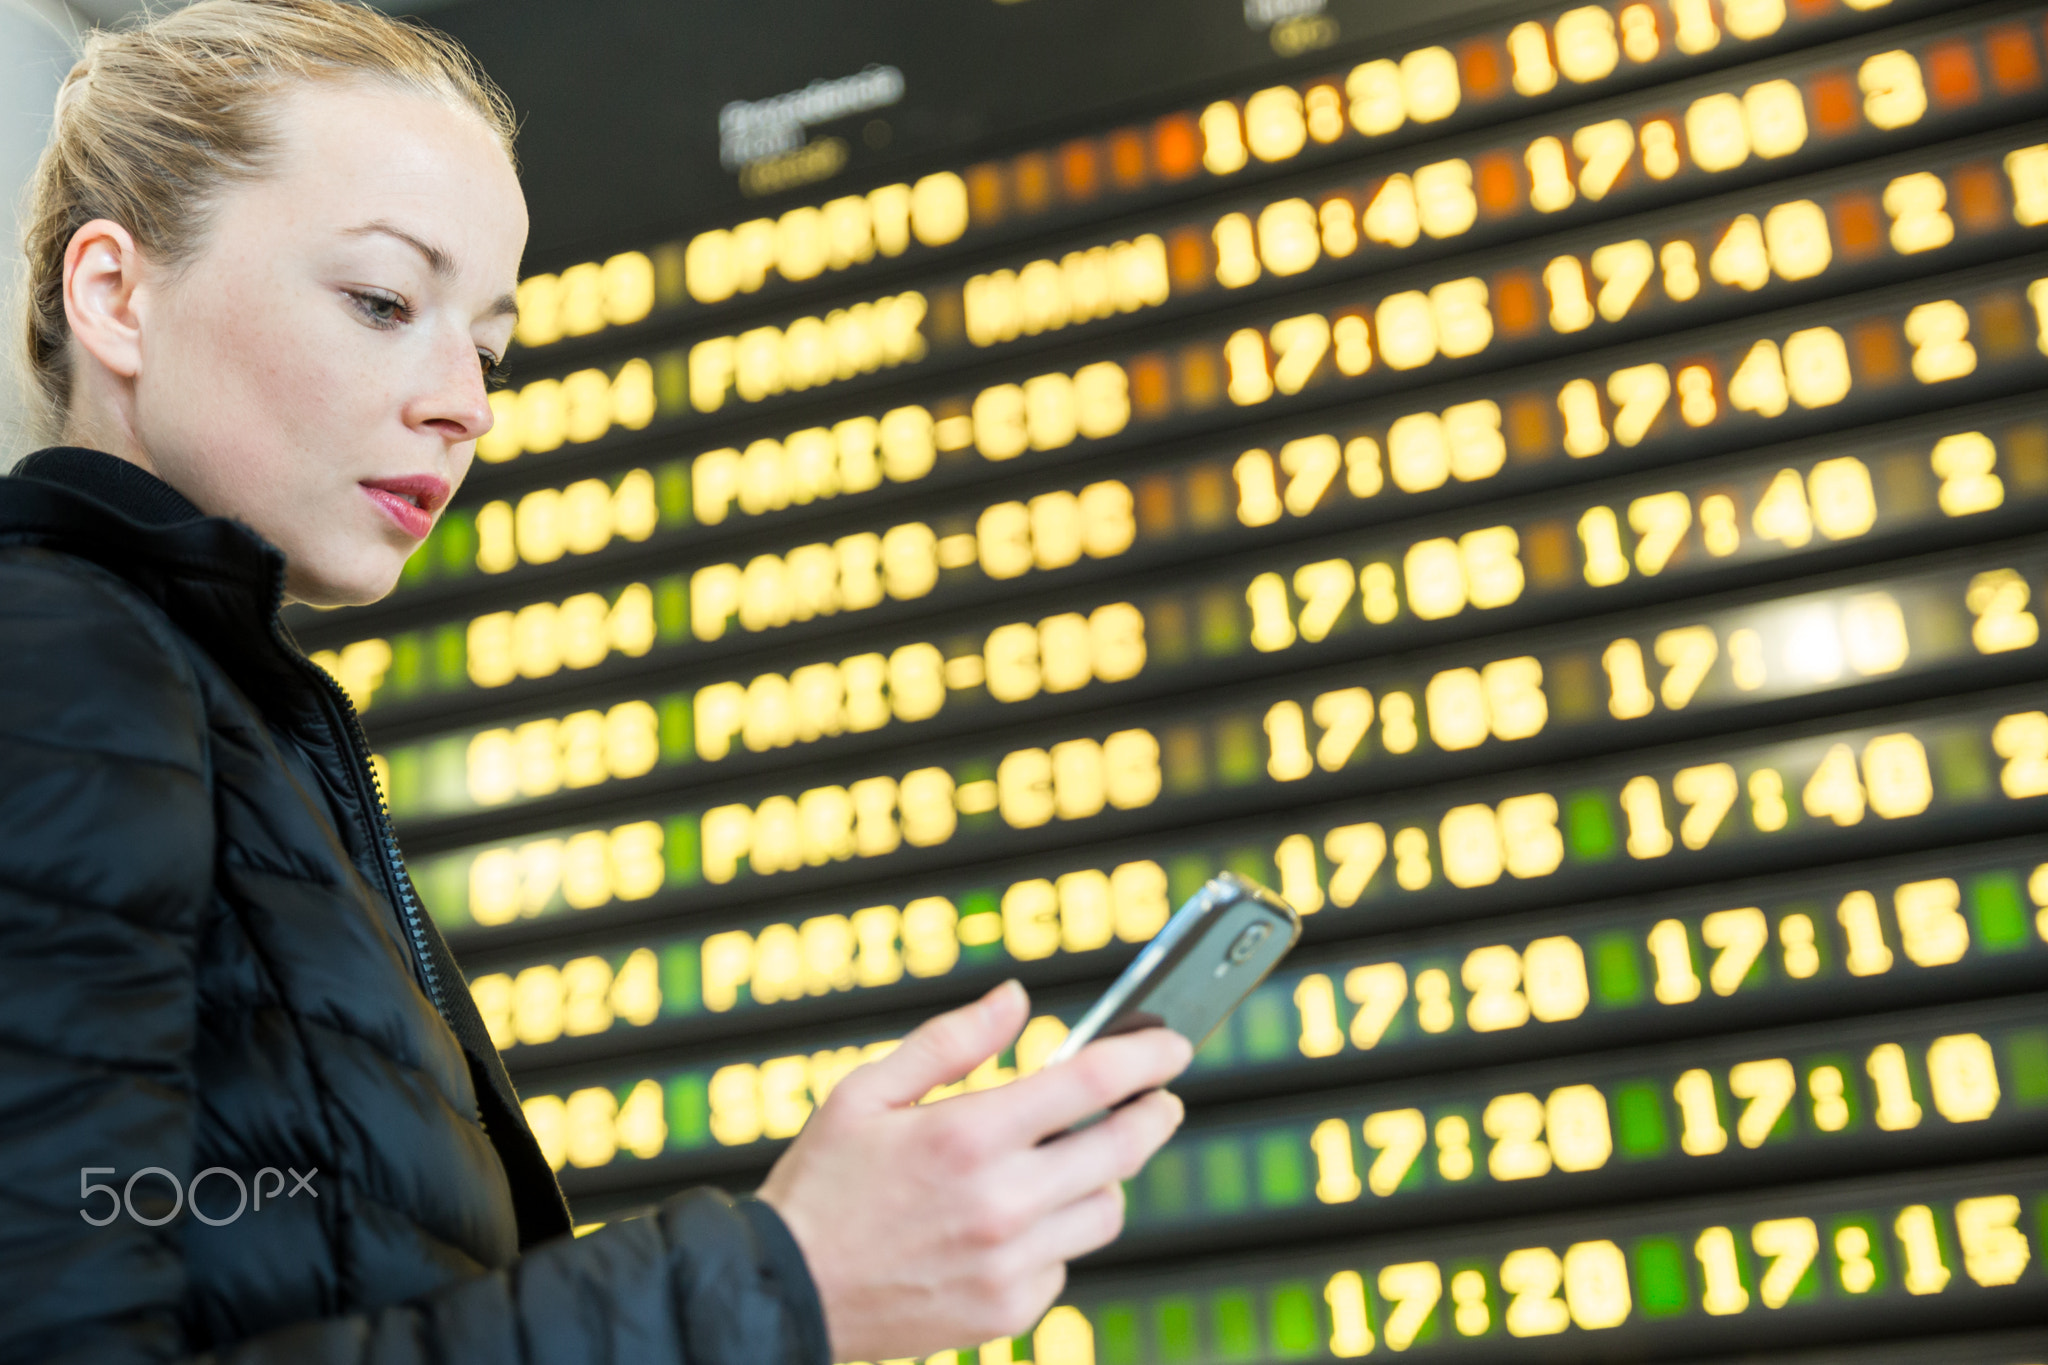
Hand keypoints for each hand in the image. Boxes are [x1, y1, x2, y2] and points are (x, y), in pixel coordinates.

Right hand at [757, 980, 1191, 1361]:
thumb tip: (1017, 999)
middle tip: (1158, 1099)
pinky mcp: (1009, 1308)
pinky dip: (1056, 1237)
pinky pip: (1067, 1263)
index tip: (1172, 1045)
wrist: (787, 1294)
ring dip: (1101, 1178)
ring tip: (1069, 1161)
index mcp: (966, 1135)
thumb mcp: (866, 1092)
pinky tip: (1016, 1222)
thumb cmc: (823, 1186)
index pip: (1090, 1084)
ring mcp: (1009, 1262)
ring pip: (1105, 1209)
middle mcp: (999, 1201)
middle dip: (1153, 1114)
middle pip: (1122, 1149)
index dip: (1144, 1056)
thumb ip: (951, 1041)